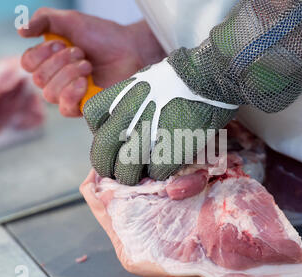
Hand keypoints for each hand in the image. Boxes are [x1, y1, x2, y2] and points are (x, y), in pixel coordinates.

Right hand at [18, 8, 165, 116]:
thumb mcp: (71, 21)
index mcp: (50, 60)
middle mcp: (56, 79)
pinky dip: (71, 94)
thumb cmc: (103, 36)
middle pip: (38, 79)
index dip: (40, 54)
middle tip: (81, 53)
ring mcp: (70, 95)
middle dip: (59, 62)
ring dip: (68, 75)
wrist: (130, 49)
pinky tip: (84, 83)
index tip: (60, 44)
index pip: (27, 64)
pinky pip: (65, 109)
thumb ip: (44, 20)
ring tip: (87, 65)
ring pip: (50, 94)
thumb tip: (20, 30)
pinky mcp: (85, 107)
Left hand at [83, 59, 237, 184]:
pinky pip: (155, 173)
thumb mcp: (144, 81)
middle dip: (109, 168)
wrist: (210, 75)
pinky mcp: (168, 151)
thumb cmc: (181, 78)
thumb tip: (124, 121)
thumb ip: (128, 102)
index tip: (116, 138)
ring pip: (126, 171)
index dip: (101, 133)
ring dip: (134, 177)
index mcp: (119, 96)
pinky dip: (161, 174)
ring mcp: (146, 135)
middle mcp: (126, 117)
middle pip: (101, 154)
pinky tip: (169, 165)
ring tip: (145, 173)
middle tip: (122, 171)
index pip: (92, 119)